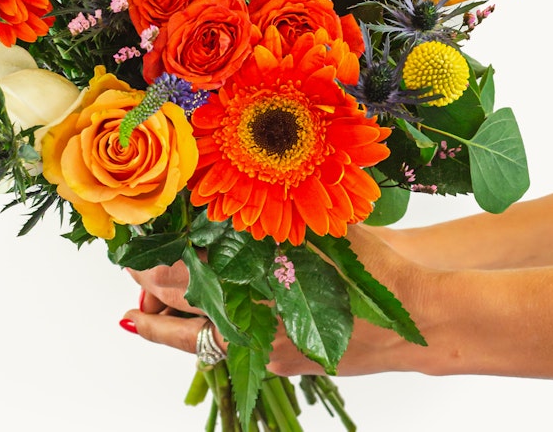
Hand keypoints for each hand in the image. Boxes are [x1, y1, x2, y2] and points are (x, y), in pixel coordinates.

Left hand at [121, 225, 433, 376]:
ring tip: (143, 313)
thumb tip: (239, 190)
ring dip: (172, 329)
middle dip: (152, 300)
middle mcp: (261, 333)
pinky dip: (204, 339)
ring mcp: (273, 354)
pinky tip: (195, 325)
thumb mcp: (326, 231)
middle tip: (131, 281)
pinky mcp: (287, 361)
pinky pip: (232, 353)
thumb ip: (284, 214)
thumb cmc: (375, 269)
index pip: (190, 286)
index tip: (134, 261)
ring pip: (203, 346)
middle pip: (188, 318)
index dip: (156, 274)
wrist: (421, 319)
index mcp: (262, 296)